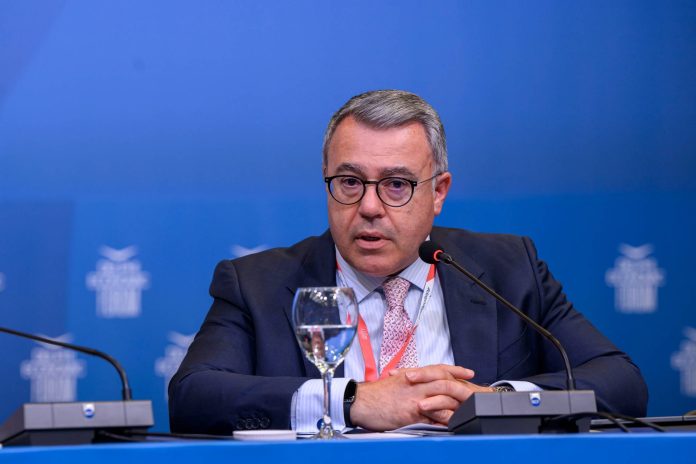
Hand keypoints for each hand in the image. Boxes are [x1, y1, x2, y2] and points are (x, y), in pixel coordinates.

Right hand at [349, 364, 479, 430]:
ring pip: (442, 397)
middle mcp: (415, 384)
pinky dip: (445, 418)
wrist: (360, 402)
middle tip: (476, 389)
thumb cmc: (375, 395)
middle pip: (444, 381)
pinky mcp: (411, 412)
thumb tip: (423, 391)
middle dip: (463, 385)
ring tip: (470, 407)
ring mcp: (414, 398)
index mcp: (412, 376)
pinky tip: (454, 421)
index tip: (468, 371)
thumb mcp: (395, 384)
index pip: (438, 368)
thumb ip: (411, 385)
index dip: (455, 369)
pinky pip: (433, 415)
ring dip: (457, 403)